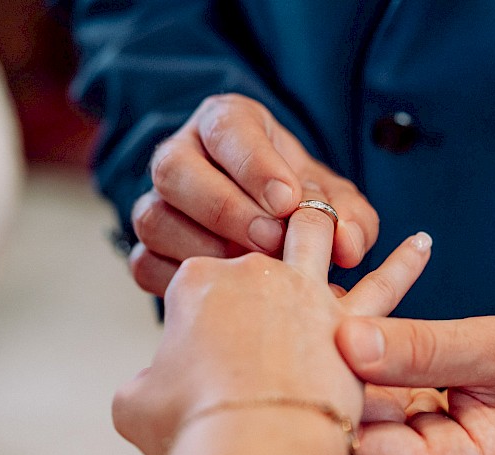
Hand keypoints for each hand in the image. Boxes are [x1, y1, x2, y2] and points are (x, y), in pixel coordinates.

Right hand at [113, 202, 429, 454]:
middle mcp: (253, 273)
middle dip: (256, 233)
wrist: (248, 453)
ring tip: (333, 221)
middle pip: (254, 240)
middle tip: (264, 250)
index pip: (197, 275)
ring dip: (322, 224)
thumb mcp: (137, 402)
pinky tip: (421, 245)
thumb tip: (157, 385)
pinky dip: (404, 263)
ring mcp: (305, 292)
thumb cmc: (189, 430)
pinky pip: (387, 284)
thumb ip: (149, 381)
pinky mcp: (350, 323)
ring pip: (317, 238)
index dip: (200, 298)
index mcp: (197, 283)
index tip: (204, 332)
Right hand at [128, 93, 379, 295]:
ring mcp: (157, 203)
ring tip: (250, 268)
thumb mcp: (337, 202)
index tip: (288, 200)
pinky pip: (145, 264)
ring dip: (202, 248)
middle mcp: (182, 155)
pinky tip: (224, 290)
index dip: (254, 165)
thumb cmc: (305, 204)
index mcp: (227, 125)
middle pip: (173, 169)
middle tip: (270, 240)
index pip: (226, 128)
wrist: (279, 235)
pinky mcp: (147, 249)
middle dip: (224, 209)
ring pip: (153, 218)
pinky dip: (183, 281)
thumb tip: (347, 244)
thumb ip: (349, 217)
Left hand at [335, 316, 494, 454]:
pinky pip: (375, 421)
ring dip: (350, 376)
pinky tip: (363, 340)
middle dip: (337, 377)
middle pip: (354, 439)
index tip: (323, 335)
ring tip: (346, 318)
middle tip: (325, 312)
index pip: (363, 448)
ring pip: (359, 427)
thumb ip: (424, 348)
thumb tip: (346, 339)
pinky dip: (368, 381)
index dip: (335, 393)